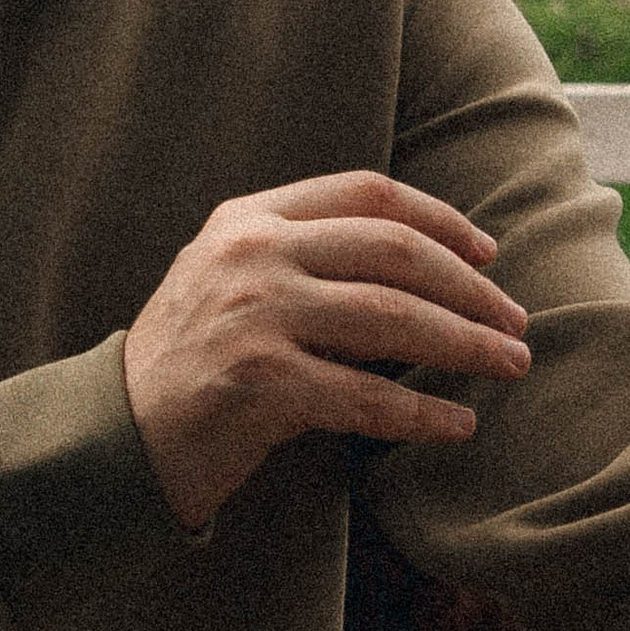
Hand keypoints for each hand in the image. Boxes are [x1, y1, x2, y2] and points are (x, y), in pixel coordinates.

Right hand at [121, 171, 531, 530]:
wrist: (113, 435)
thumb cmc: (190, 360)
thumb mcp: (234, 279)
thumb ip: (307, 256)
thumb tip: (429, 269)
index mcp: (250, 218)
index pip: (370, 194)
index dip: (442, 220)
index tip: (489, 253)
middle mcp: (253, 255)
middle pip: (395, 252)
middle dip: (470, 288)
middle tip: (516, 322)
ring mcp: (255, 317)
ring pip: (392, 319)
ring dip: (465, 346)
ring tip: (510, 366)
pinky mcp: (259, 385)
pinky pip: (367, 398)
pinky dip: (422, 414)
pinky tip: (459, 425)